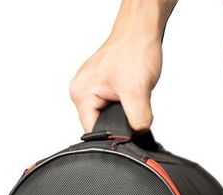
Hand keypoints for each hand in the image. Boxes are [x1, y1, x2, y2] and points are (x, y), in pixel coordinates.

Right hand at [69, 1, 176, 132]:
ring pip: (109, 117)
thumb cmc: (134, 49)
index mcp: (81, 94)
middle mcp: (82, 92)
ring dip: (124, 114)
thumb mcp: (137, 91)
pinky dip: (126, 106)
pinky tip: (132, 96)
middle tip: (134, 109)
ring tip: (133, 98)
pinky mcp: (103, 87)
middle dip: (120, 123)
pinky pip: (114, 107)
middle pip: (101, 126)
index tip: (128, 132)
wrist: (141, 30)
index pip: (94, 131)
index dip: (113, 136)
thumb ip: (138, 119)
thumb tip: (139, 133)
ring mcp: (92, 89)